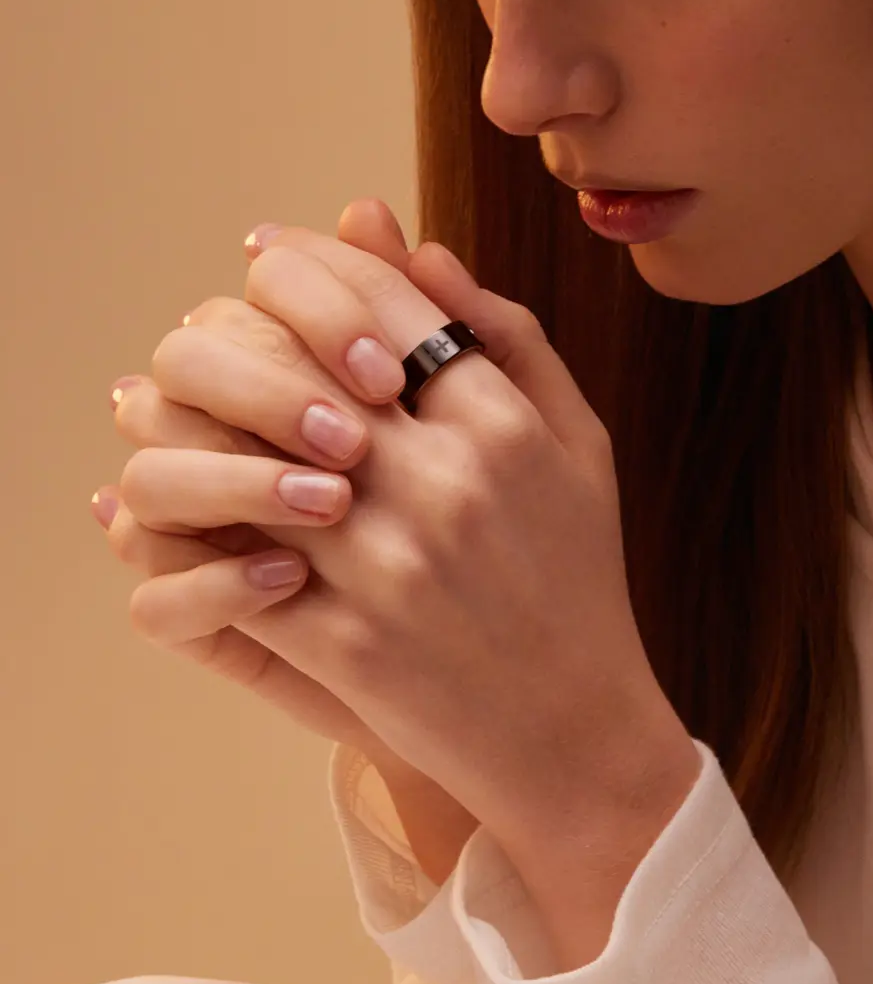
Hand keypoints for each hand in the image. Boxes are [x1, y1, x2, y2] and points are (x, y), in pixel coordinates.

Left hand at [101, 202, 697, 880]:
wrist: (573, 733)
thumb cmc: (576, 578)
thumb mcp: (580, 445)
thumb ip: (511, 341)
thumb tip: (424, 251)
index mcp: (504, 428)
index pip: (388, 305)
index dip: (321, 265)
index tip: (271, 251)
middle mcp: (444, 486)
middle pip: (308, 364)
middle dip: (249, 324)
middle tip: (212, 309)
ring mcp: (387, 566)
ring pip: (256, 456)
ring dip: (211, 419)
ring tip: (180, 394)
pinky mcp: (343, 641)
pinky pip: (241, 560)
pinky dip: (210, 526)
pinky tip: (198, 500)